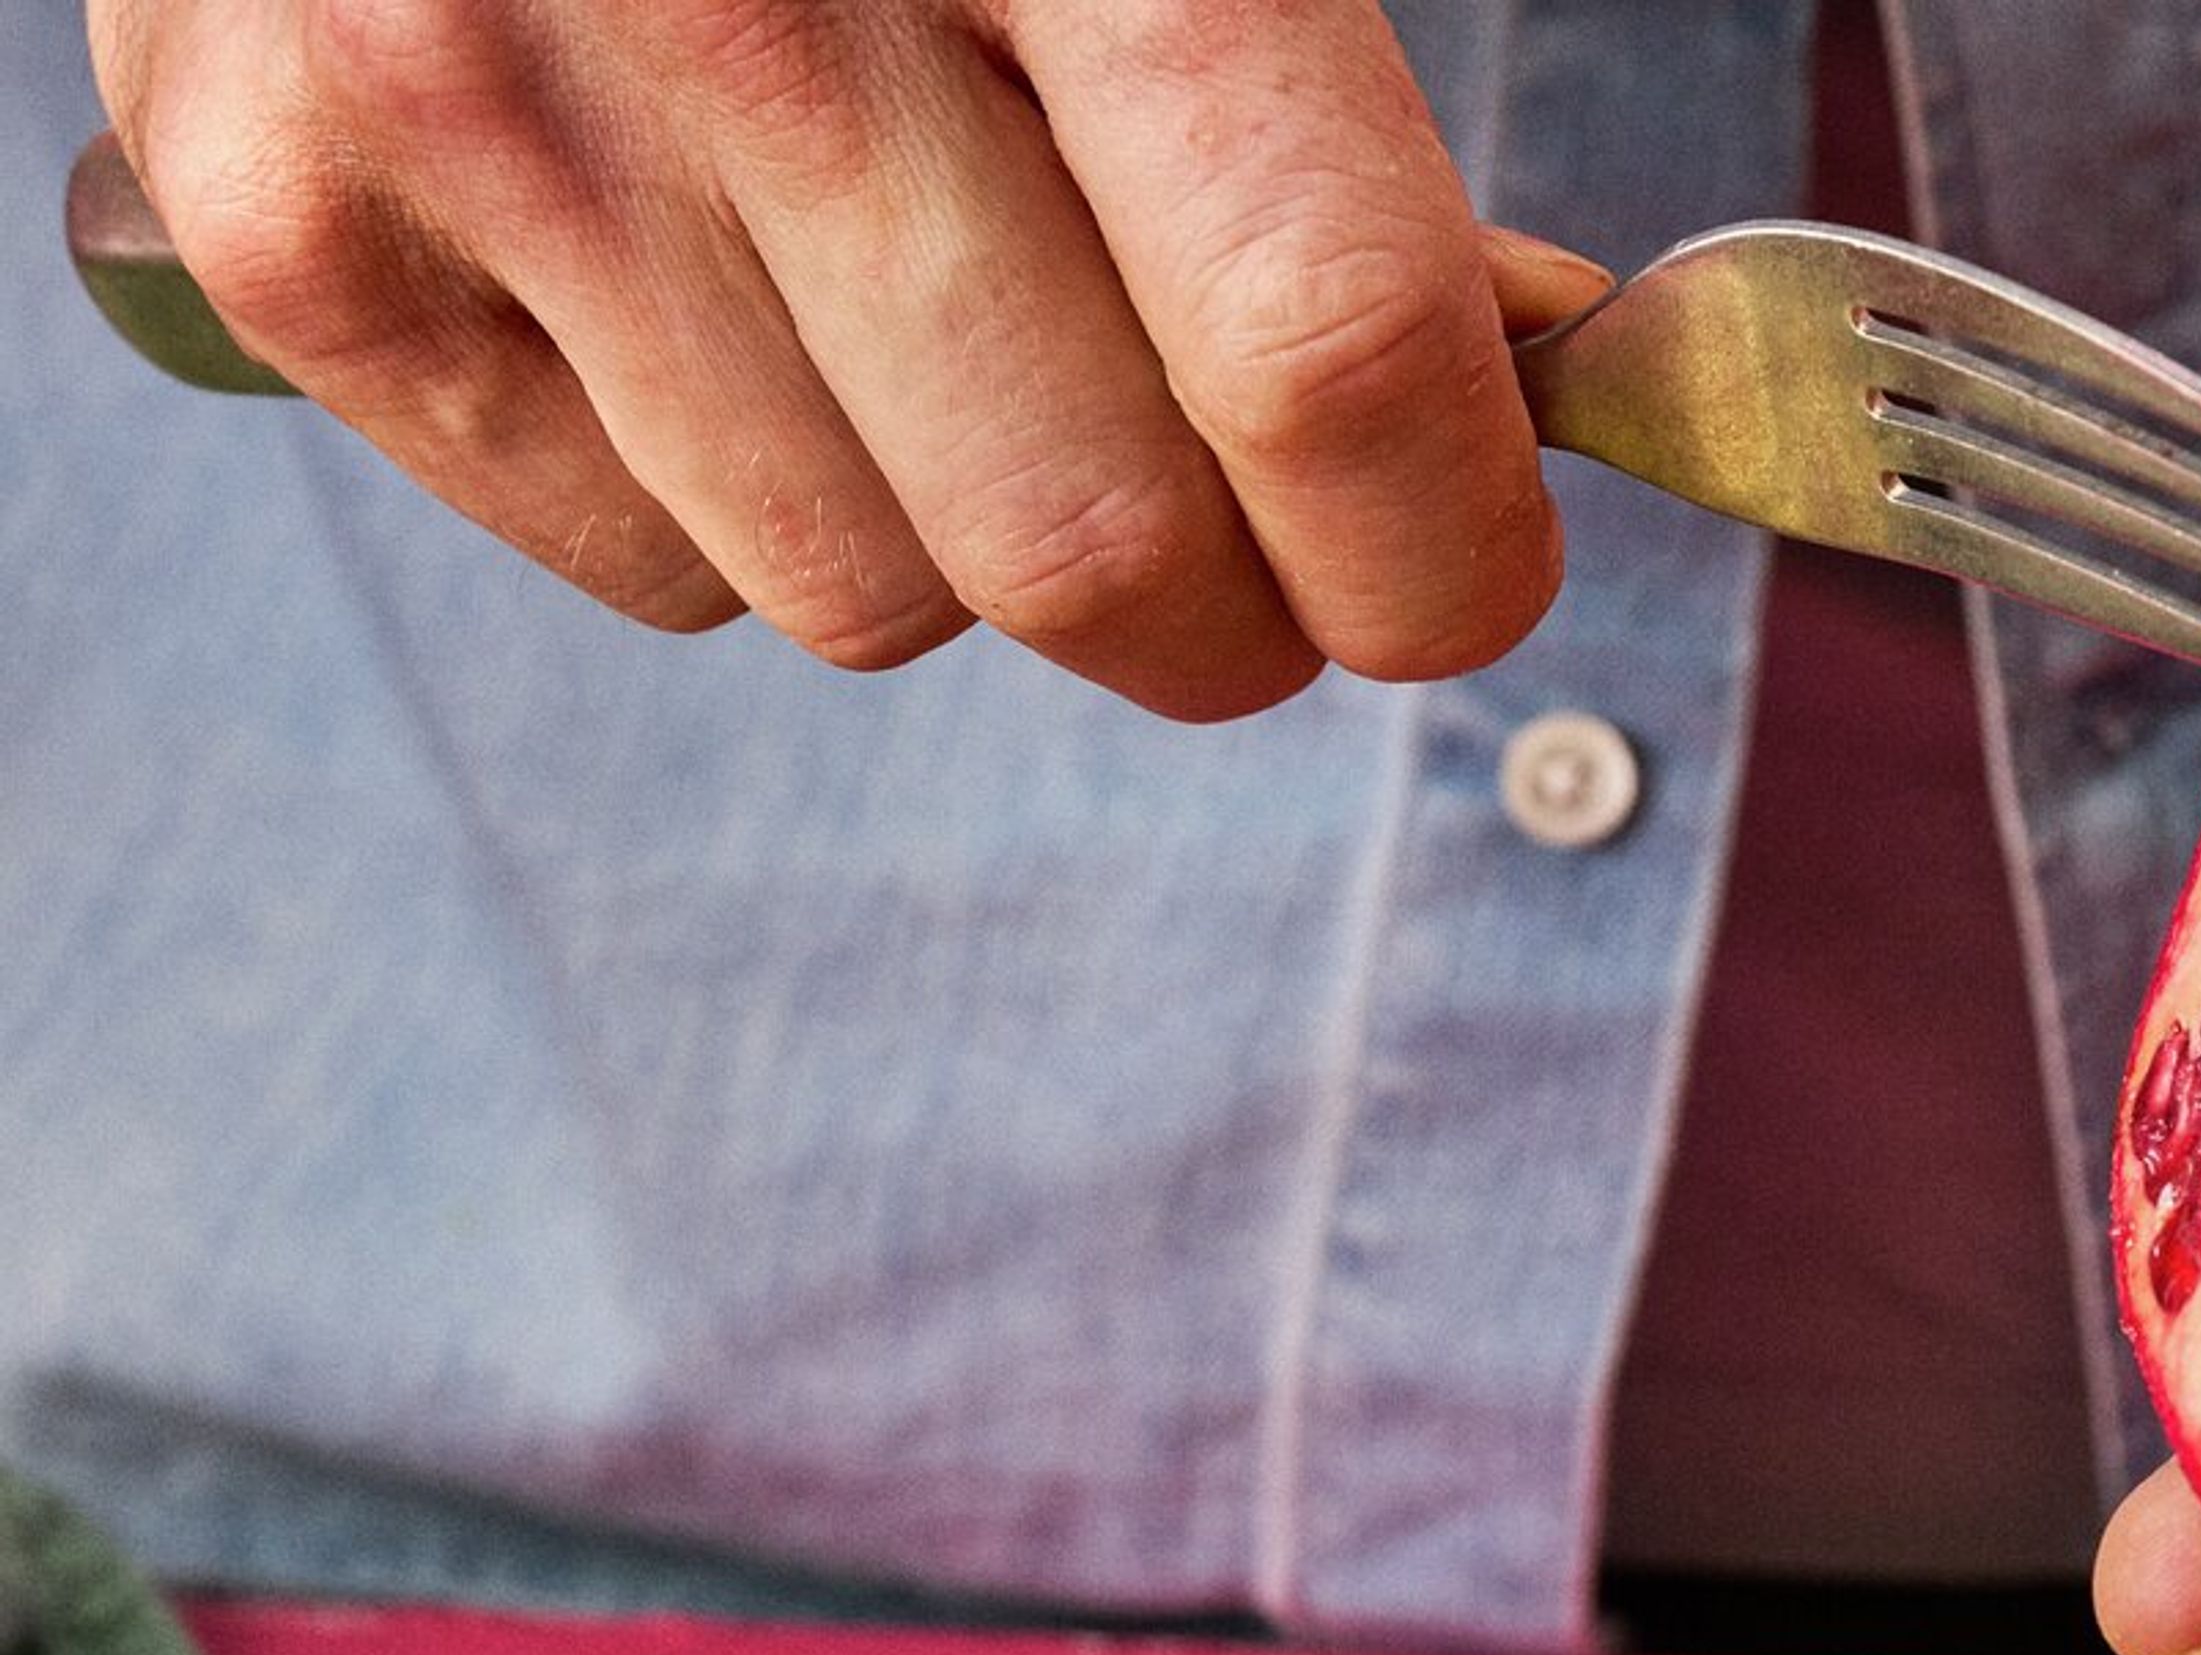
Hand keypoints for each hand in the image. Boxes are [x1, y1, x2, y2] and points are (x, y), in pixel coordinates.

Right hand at [86, 0, 1609, 718]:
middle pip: (1096, 552)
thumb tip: (1511, 381)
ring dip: (961, 525)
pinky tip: (715, 282)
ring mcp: (475, 101)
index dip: (1433, 539)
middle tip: (1239, 514)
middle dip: (1225, 603)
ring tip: (914, 296)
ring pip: (873, 596)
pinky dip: (738, 494)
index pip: (1319, 343)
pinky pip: (658, 571)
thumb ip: (1318, 115)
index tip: (1453, 575)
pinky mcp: (285, 223)